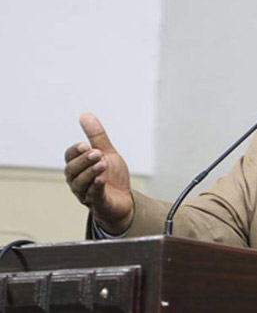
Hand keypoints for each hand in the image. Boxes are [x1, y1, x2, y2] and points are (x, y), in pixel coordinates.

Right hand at [63, 113, 133, 234]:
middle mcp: (77, 181)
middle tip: (97, 153)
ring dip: (90, 172)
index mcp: (78, 167)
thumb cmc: (112, 177)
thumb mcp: (107, 153)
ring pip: (80, 183)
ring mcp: (85, 194)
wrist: (124, 200)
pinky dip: (96, 187)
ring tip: (102, 164)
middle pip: (72, 170)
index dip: (75, 151)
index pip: (69, 157)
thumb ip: (97, 137)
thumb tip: (85, 115)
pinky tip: (102, 179)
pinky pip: (93, 196)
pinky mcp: (98, 204)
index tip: (84, 145)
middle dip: (83, 160)